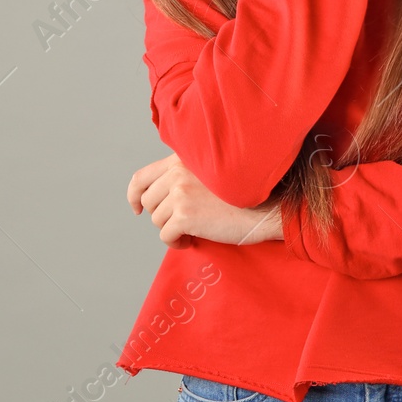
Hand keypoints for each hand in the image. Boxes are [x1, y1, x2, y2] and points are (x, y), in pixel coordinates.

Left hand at [127, 152, 283, 248]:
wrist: (266, 206)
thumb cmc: (243, 193)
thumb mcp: (210, 172)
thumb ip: (185, 175)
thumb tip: (162, 197)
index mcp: (181, 159)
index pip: (142, 177)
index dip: (134, 195)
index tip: (137, 208)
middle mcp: (177, 172)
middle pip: (148, 201)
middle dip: (161, 216)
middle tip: (179, 224)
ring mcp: (180, 193)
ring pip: (157, 219)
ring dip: (171, 229)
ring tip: (191, 232)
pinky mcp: (186, 215)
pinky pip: (166, 235)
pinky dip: (176, 243)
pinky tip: (191, 241)